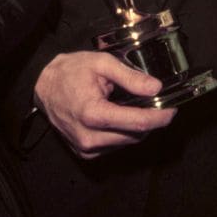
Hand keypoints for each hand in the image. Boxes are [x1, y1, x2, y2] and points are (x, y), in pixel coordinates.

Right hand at [34, 51, 176, 157]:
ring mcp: (86, 148)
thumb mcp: (101, 63)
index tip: (172, 111)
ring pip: (127, 143)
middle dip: (150, 122)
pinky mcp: (85, 153)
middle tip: (157, 104)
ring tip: (134, 107)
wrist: (44, 86)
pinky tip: (120, 117)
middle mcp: (89, 137)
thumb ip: (130, 76)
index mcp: (93, 114)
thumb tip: (155, 87)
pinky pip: (114, 146)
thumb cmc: (70, 72)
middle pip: (135, 136)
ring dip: (137, 128)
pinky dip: (123, 133)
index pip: (137, 123)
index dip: (159, 118)